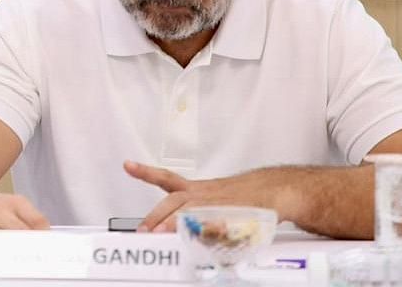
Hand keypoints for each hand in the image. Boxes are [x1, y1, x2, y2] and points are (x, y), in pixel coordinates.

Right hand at [0, 189, 48, 255]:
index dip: (44, 238)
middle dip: (24, 246)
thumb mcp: (17, 210)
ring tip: (2, 258)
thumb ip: (33, 226)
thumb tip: (47, 245)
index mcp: (17, 205)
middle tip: (30, 260)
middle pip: (16, 230)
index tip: (49, 252)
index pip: (36, 221)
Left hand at [124, 160, 282, 232]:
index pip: (167, 178)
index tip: (128, 165)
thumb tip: (167, 229)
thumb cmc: (241, 198)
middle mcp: (203, 193)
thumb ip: (191, 214)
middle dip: (156, 215)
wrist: (272, 190)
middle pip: (174, 199)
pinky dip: (207, 229)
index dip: (146, 172)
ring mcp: (217, 203)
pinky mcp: (232, 213)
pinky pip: (216, 221)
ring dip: (174, 222)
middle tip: (143, 230)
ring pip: (191, 210)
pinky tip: (198, 235)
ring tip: (159, 233)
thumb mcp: (212, 200)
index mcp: (196, 189)